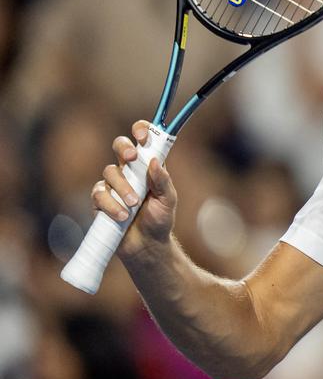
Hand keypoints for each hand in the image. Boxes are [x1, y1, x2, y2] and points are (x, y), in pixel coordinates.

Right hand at [90, 120, 176, 258]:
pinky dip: (110, 204)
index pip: (142, 141)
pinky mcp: (100, 201)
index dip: (140, 132)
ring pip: (109, 172)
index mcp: (147, 167)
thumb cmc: (160, 220)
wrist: (147, 246)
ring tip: (133, 205)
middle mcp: (129, 171)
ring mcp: (113, 185)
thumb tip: (154, 160)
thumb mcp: (168, 200)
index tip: (143, 136)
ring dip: (122, 187)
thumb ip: (162, 180)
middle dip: (123, 148)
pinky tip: (121, 215)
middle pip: (119, 146)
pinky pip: (99, 194)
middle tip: (131, 158)